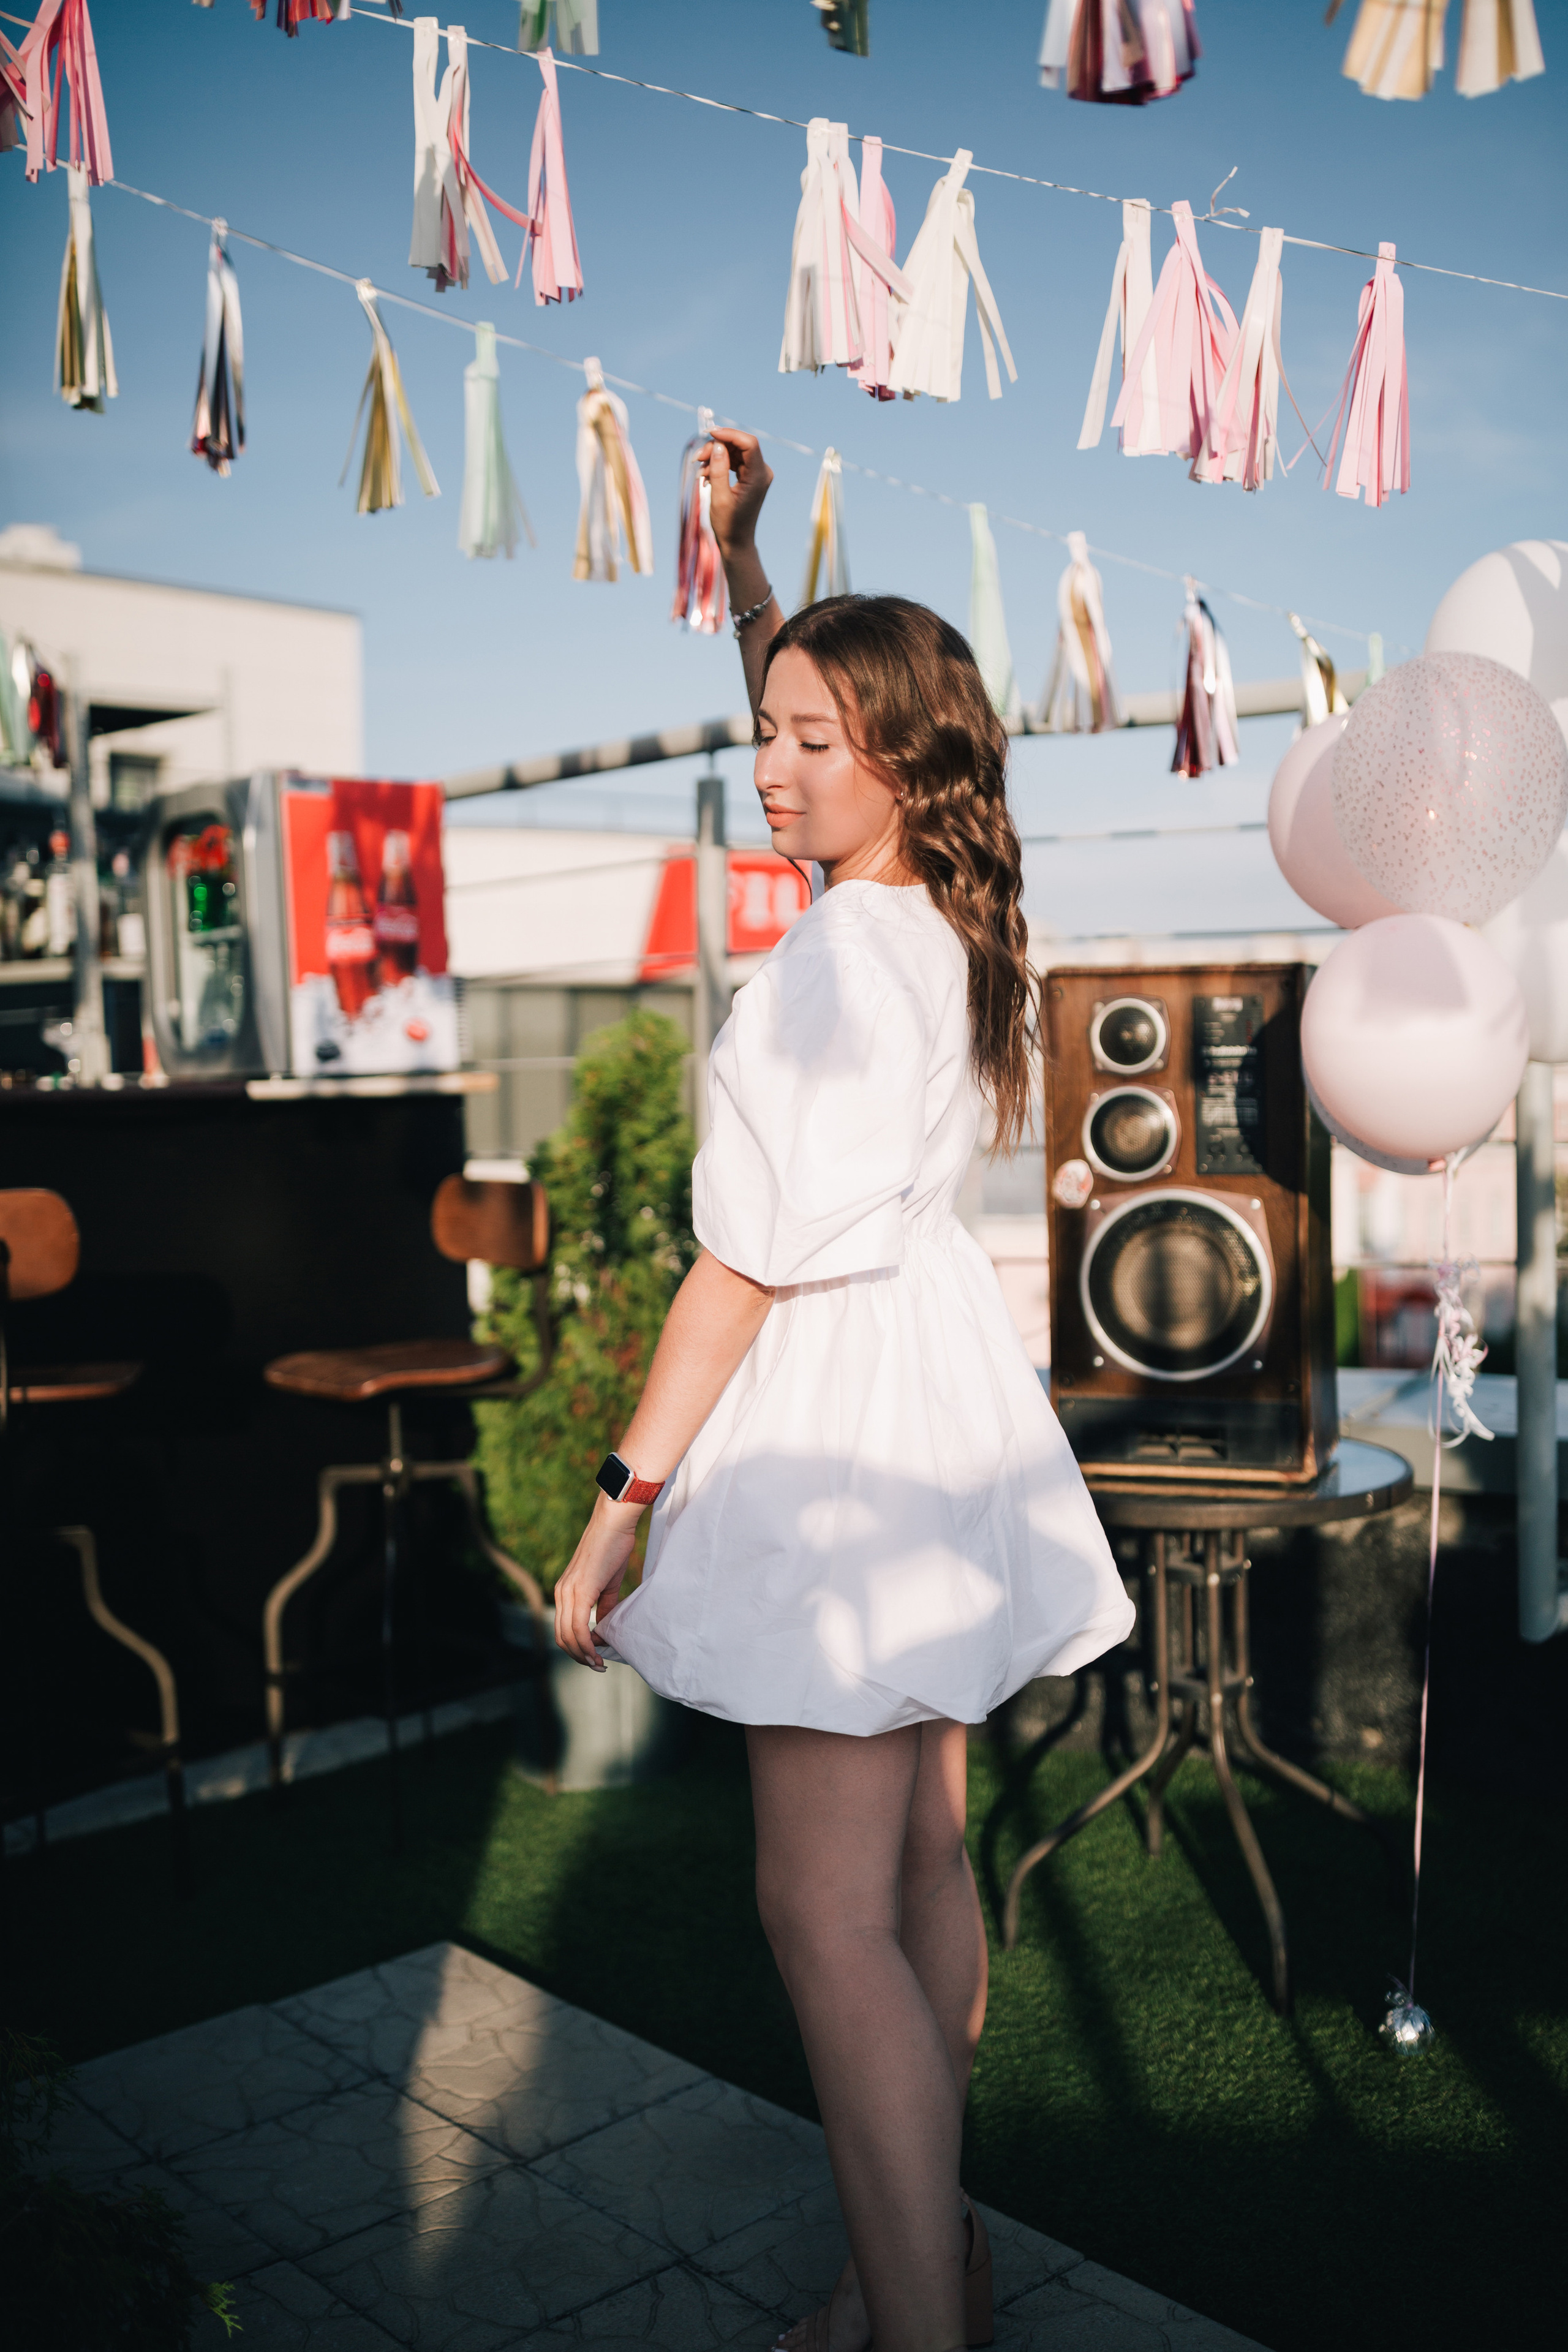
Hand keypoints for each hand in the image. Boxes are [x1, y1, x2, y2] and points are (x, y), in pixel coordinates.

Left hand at [554, 1496, 640, 1669]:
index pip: (562, 1629)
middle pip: (561, 1638)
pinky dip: (587, 1645)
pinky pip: (579, 1627)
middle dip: (578, 1657)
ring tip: (599, 1662)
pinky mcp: (580, 1591)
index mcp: (565, 1591)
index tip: (596, 1655)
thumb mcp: (607, 1584)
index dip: (577, 1648)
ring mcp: (568, 1592)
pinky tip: (598, 1651)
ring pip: (568, 1636)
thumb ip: (603, 1606)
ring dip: (582, 1654)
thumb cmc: (613, 1548)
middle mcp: (561, 1593)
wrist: (613, 1524)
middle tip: (597, 1665)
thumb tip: (604, 1628)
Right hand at [700, 428, 772, 560]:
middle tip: (697, 458)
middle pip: (739, 446)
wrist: (736, 542)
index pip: (748, 443)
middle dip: (716, 447)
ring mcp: (756, 474)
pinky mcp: (749, 477)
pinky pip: (733, 462)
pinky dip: (718, 464)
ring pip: (734, 452)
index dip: (729, 434)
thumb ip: (719, 469)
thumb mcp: (719, 497)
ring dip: (714, 457)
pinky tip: (706, 475)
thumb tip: (717, 445)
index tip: (710, 433)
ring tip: (700, 471)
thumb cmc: (729, 524)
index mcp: (759, 477)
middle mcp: (762, 472)